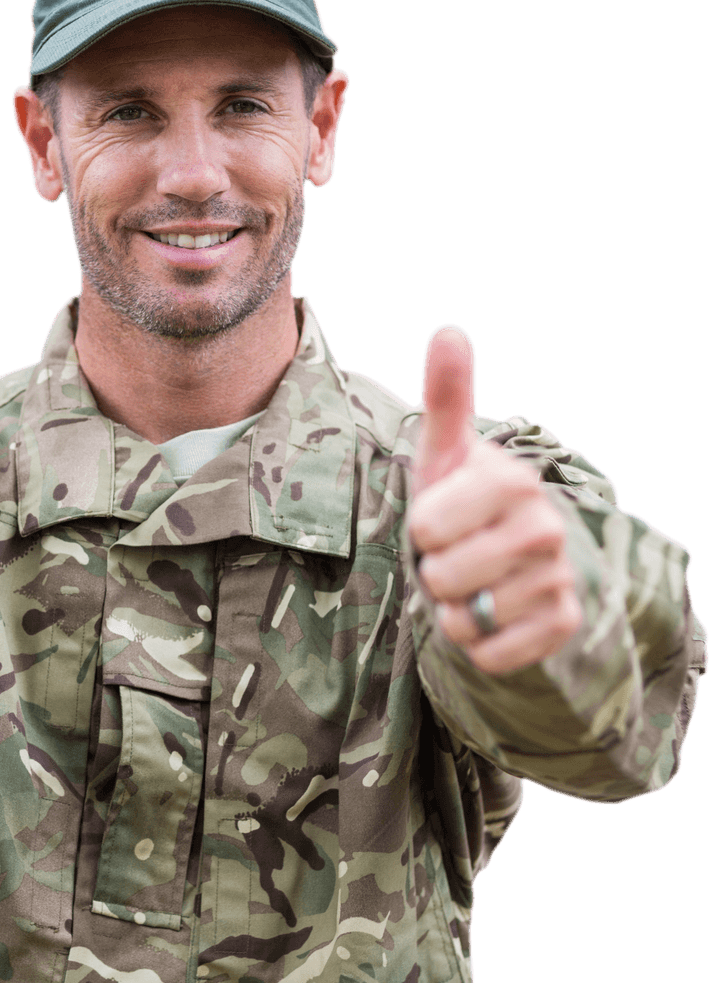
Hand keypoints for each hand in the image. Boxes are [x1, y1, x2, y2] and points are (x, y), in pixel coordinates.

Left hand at [407, 325, 581, 673]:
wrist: (505, 560)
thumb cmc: (461, 501)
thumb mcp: (445, 454)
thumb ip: (446, 398)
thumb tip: (449, 329)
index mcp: (513, 480)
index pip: (427, 527)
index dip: (419, 530)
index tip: (438, 517)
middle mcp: (547, 527)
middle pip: (441, 575)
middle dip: (432, 572)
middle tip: (454, 554)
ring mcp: (560, 578)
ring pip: (465, 617)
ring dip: (452, 609)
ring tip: (470, 583)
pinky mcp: (564, 624)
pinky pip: (492, 653)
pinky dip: (476, 643)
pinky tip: (489, 615)